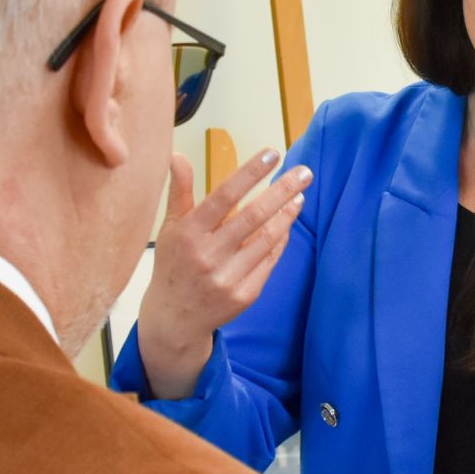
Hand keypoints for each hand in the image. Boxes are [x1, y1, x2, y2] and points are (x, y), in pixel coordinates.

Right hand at [138, 148, 309, 399]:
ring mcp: (228, 277)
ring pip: (267, 239)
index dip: (250, 174)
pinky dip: (281, 239)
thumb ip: (179, 191)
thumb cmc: (174, 264)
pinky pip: (270, 260)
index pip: (224, 196)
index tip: (272, 154)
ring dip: (287, 214)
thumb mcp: (170, 228)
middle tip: (304, 171)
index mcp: (188, 233)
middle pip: (253, 216)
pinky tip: (287, 222)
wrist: (174, 319)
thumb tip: (178, 155)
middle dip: (282, 190)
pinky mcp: (245, 295)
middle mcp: (208, 255)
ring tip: (300, 194)